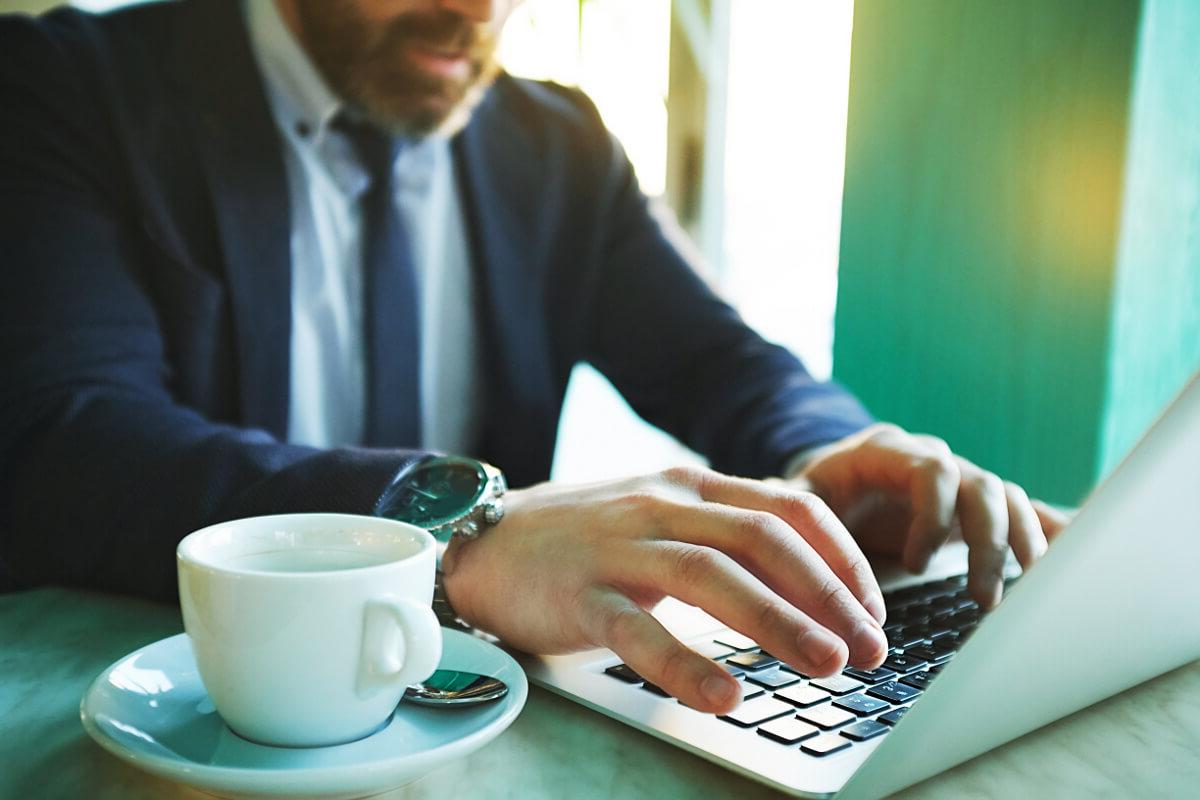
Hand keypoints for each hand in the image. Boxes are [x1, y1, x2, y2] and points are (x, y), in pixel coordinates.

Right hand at [440, 466, 888, 713]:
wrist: (485, 542)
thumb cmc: (583, 539)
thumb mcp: (659, 515)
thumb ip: (718, 531)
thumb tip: (799, 574)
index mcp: (689, 485)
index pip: (787, 506)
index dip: (841, 556)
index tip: (872, 607)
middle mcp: (662, 505)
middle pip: (763, 538)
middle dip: (828, 592)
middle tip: (871, 648)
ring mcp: (621, 546)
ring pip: (712, 574)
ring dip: (779, 620)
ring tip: (828, 665)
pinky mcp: (581, 593)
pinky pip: (639, 630)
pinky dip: (686, 664)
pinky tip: (726, 696)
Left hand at [787, 424, 1071, 608]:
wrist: (827, 486)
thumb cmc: (808, 496)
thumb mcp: (794, 500)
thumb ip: (790, 511)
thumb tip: (768, 522)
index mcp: (886, 452)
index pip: (930, 470)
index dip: (932, 517)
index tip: (915, 565)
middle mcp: (932, 459)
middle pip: (980, 487)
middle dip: (986, 544)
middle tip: (981, 600)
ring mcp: (959, 480)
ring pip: (1009, 499)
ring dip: (1020, 547)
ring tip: (1021, 596)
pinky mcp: (977, 507)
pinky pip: (1025, 511)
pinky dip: (1051, 534)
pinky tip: (1073, 563)